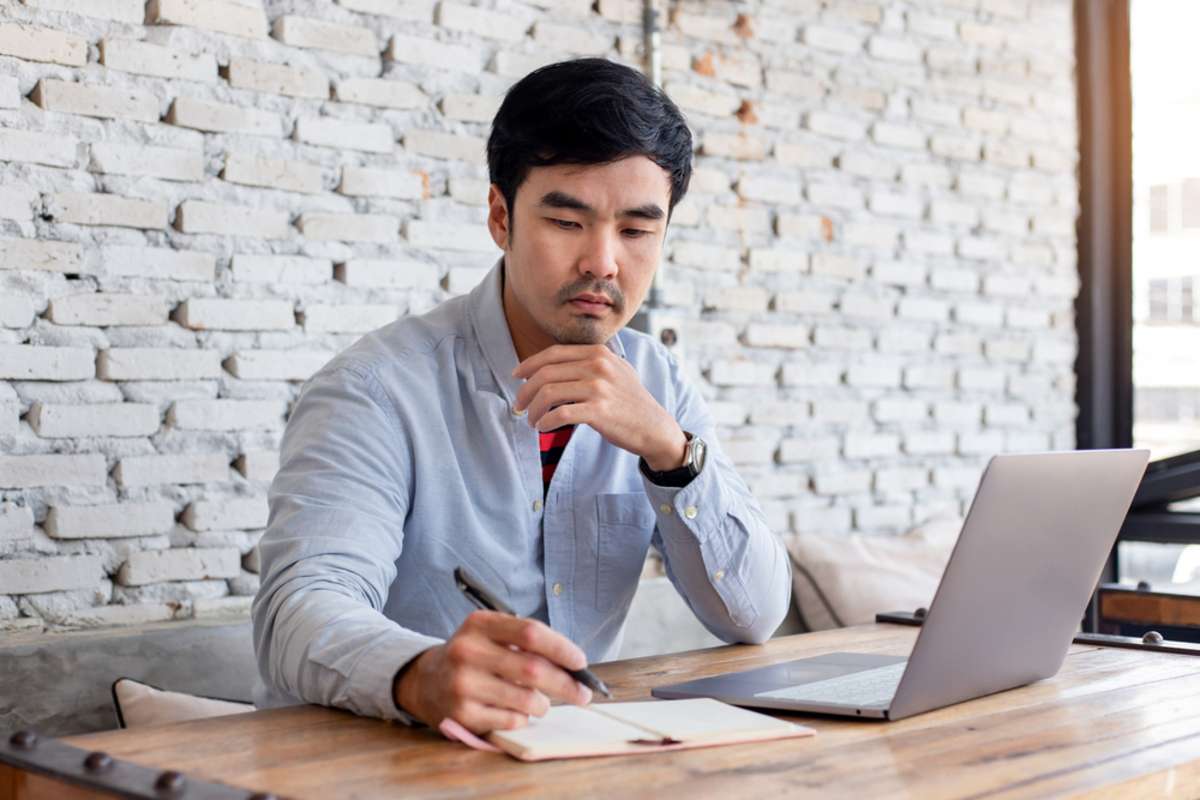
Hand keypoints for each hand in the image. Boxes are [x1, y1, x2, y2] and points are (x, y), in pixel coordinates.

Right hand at [393, 610, 592, 733]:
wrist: (426, 681)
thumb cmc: (474, 656)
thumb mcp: (490, 635)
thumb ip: (526, 642)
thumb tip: (573, 665)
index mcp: (480, 624)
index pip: (531, 633)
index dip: (562, 648)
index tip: (580, 662)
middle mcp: (468, 651)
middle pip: (533, 669)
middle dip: (565, 684)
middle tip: (582, 693)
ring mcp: (463, 684)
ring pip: (525, 699)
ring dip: (542, 704)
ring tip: (539, 702)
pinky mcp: (462, 714)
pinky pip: (511, 720)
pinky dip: (522, 718)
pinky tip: (514, 711)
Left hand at [512, 345, 687, 470]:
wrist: (654, 427)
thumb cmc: (629, 401)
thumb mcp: (614, 370)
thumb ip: (588, 362)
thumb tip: (550, 365)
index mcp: (598, 352)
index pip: (553, 353)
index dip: (529, 365)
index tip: (517, 377)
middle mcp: (598, 365)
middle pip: (546, 373)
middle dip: (526, 391)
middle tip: (519, 405)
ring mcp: (599, 388)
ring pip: (549, 393)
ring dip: (533, 409)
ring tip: (532, 420)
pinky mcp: (599, 411)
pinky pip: (561, 414)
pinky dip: (546, 422)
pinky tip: (544, 428)